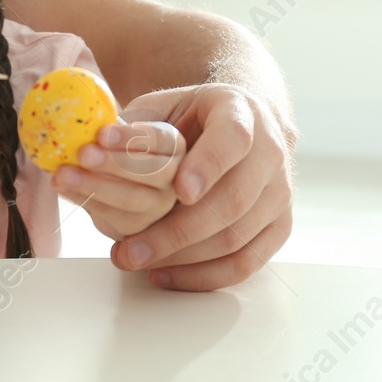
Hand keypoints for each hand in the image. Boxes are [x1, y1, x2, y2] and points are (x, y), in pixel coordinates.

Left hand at [50, 120, 183, 239]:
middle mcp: (174, 177)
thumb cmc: (118, 147)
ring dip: (94, 185)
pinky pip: (111, 215)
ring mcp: (159, 205)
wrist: (117, 183)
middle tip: (83, 154)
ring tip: (63, 173)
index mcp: (173, 145)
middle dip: (115, 163)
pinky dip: (82, 199)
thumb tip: (81, 112)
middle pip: (153, 171)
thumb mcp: (119, 130)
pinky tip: (62, 186)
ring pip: (132, 198)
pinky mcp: (138, 225)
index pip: (160, 140)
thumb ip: (109, 122)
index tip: (101, 134)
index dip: (130, 137)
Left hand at [108, 84, 294, 290]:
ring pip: (237, 236)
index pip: (233, 138)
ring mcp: (279, 193)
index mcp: (241, 111)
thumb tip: (102, 144)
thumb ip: (139, 125)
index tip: (178, 190)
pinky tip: (163, 274)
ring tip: (136, 260)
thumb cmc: (190, 117)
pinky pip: (245, 263)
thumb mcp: (164, 105)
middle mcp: (270, 153)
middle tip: (132, 247)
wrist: (239, 125)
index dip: (208, 166)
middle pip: (234, 199)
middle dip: (179, 230)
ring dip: (183, 257)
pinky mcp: (278, 227)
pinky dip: (203, 276)